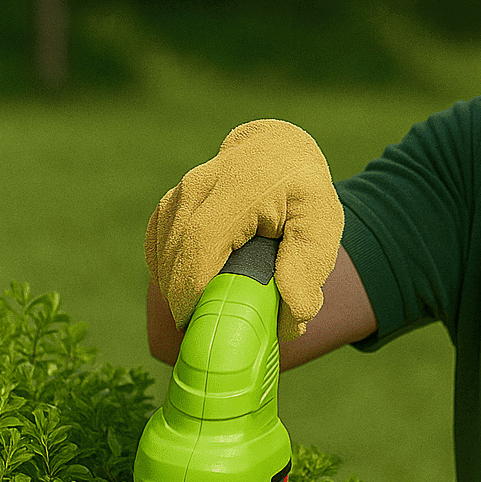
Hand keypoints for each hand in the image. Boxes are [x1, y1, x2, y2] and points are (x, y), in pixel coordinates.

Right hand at [145, 120, 343, 341]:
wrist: (278, 150)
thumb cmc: (303, 191)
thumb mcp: (322, 223)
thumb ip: (310, 267)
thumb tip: (293, 316)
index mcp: (239, 188)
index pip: (201, 243)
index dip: (193, 290)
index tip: (203, 326)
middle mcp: (200, 186)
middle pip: (176, 254)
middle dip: (186, 300)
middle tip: (211, 332)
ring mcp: (179, 194)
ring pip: (162, 254)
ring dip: (180, 289)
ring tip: (213, 309)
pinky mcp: (169, 206)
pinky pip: (158, 249)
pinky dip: (172, 275)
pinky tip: (197, 288)